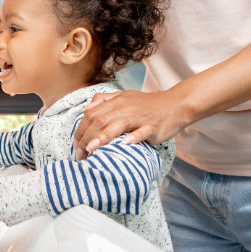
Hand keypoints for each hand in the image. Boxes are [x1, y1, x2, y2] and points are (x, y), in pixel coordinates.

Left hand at [73, 90, 187, 159]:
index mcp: (116, 101)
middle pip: (101, 119)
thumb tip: (86, 110)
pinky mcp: (153, 126)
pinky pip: (142, 131)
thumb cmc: (147, 105)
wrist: (175, 104)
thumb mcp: (123, 97)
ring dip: (103, 137)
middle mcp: (125, 107)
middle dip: (87, 137)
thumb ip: (104, 100)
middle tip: (80, 154)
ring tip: (92, 148)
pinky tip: (126, 144)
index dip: (80, 129)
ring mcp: (139, 117)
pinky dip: (134, 137)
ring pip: (118, 124)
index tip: (75, 145)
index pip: (91, 114)